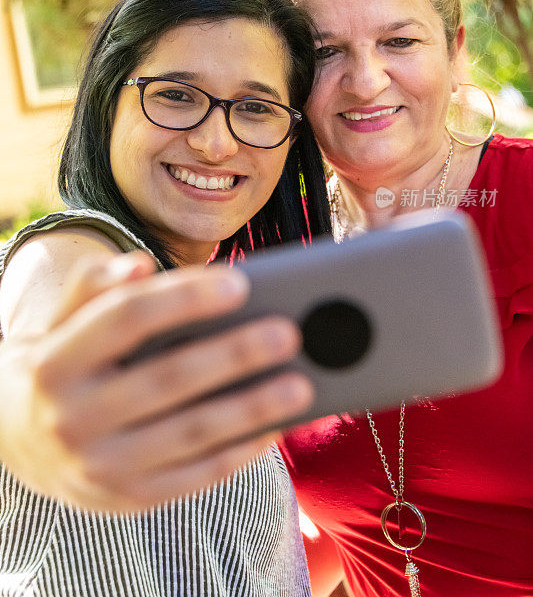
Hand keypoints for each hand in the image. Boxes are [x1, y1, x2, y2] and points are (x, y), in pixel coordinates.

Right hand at [0, 252, 312, 510]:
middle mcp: (72, 417)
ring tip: (300, 385)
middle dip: (234, 355)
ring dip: (251, 410)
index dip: (185, 298)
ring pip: (189, 433)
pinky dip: (239, 452)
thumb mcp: (64, 320)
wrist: (20, 442)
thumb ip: (96, 286)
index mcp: (56, 360)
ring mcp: (99, 466)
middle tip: (289, 333)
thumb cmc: (63, 362)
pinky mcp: (128, 499)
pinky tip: (274, 427)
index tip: (241, 284)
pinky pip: (194, 475)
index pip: (127, 318)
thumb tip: (141, 264)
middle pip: (167, 378)